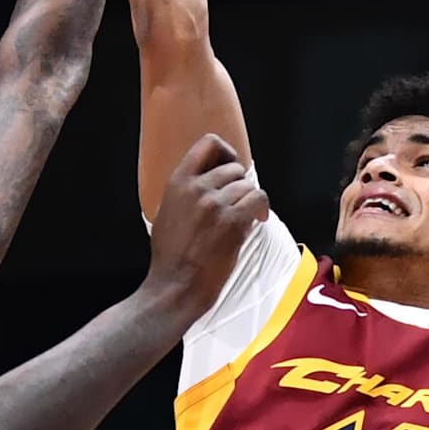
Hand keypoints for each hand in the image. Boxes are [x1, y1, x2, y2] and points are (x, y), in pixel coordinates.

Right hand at [145, 133, 269, 317]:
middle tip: (239, 204)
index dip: (226, 152)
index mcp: (177, 183)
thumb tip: (210, 182)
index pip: (208, 144)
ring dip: (250, 201)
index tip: (231, 167)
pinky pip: (259, 200)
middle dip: (240, 185)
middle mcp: (196, 188)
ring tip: (245, 217)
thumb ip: (186, 193)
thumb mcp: (167, 212)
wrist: (176, 285)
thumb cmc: (170, 257)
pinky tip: (258, 220)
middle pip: (234, 168)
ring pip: (248, 186)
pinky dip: (261, 209)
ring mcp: (215, 204)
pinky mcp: (232, 222)